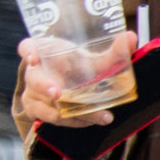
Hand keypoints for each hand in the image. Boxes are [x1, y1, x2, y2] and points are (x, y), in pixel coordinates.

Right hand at [19, 31, 135, 126]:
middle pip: (34, 79)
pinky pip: (52, 120)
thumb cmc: (78, 67)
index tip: (33, 57)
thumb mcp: (94, 60)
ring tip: (102, 116)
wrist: (70, 87)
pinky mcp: (38, 110)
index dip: (28, 51)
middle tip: (57, 93)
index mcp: (43, 52)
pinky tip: (95, 121)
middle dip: (44, 86)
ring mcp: (33, 93)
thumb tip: (131, 37)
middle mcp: (35, 72)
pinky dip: (75, 122)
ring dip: (70, 113)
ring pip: (46, 104)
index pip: (27, 47)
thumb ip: (114, 53)